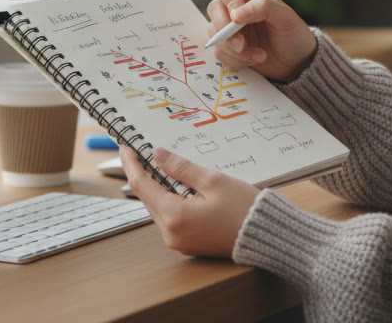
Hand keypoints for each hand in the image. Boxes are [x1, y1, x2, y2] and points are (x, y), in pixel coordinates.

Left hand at [119, 145, 260, 258]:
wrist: (266, 236)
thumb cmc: (244, 209)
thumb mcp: (213, 180)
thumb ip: (181, 168)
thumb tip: (158, 156)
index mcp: (174, 217)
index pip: (141, 186)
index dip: (132, 164)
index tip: (126, 148)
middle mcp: (171, 233)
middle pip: (148, 199)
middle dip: (144, 175)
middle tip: (141, 153)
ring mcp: (179, 242)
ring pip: (158, 209)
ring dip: (158, 188)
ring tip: (160, 166)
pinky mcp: (188, 244)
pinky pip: (171, 219)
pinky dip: (170, 201)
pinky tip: (176, 187)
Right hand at [208, 0, 316, 82]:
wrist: (296, 63)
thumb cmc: (294, 35)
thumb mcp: (286, 18)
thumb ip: (264, 8)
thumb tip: (237, 14)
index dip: (228, 0)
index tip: (238, 19)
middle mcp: (236, 8)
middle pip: (214, 9)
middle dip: (226, 31)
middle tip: (242, 45)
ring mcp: (230, 28)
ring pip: (214, 33)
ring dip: (234, 50)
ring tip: (260, 56)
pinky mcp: (229, 47)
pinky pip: (220, 52)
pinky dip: (236, 60)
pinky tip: (254, 60)